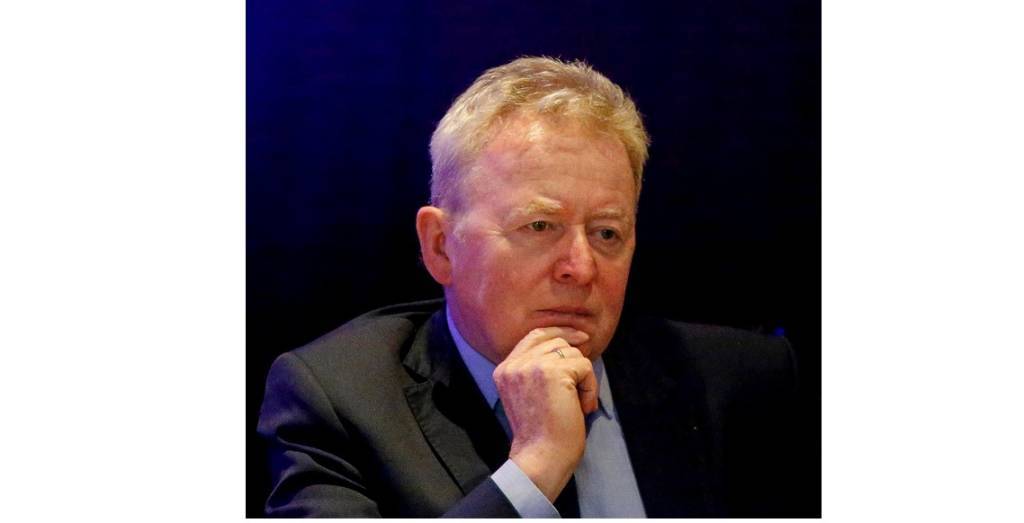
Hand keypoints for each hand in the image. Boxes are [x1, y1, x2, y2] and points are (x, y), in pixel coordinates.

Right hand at [492, 326, 597, 501]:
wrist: (541, 457)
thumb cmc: (541, 433)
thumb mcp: (528, 394)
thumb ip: (537, 369)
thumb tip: (571, 345)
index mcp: (504, 369)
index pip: (535, 335)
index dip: (560, 333)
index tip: (581, 339)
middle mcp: (514, 364)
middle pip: (557, 343)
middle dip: (575, 363)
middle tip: (579, 390)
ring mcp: (531, 366)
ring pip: (573, 354)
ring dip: (583, 379)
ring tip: (578, 403)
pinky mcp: (552, 372)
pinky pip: (585, 367)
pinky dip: (590, 388)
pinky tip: (583, 407)